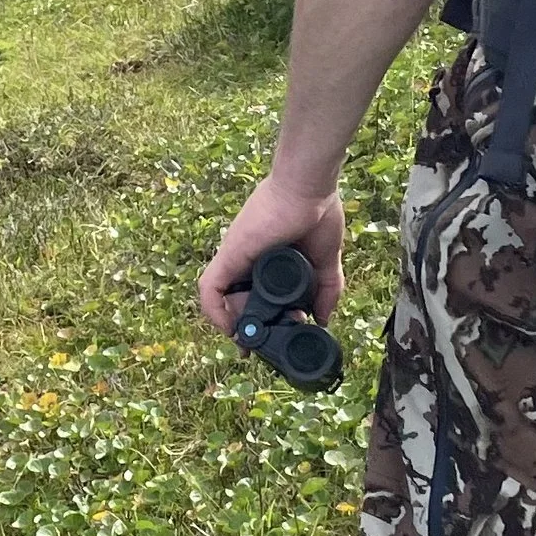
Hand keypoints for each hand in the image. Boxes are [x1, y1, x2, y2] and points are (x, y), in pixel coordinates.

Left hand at [198, 176, 346, 334]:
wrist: (311, 188)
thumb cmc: (318, 213)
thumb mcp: (326, 261)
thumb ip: (326, 290)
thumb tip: (324, 319)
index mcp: (269, 261)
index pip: (256, 297)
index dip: (262, 322)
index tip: (275, 339)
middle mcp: (248, 261)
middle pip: (238, 302)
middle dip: (248, 328)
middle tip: (262, 347)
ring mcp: (237, 258)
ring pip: (221, 299)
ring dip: (233, 324)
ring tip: (249, 342)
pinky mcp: (230, 254)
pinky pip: (209, 289)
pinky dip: (214, 312)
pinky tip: (230, 330)